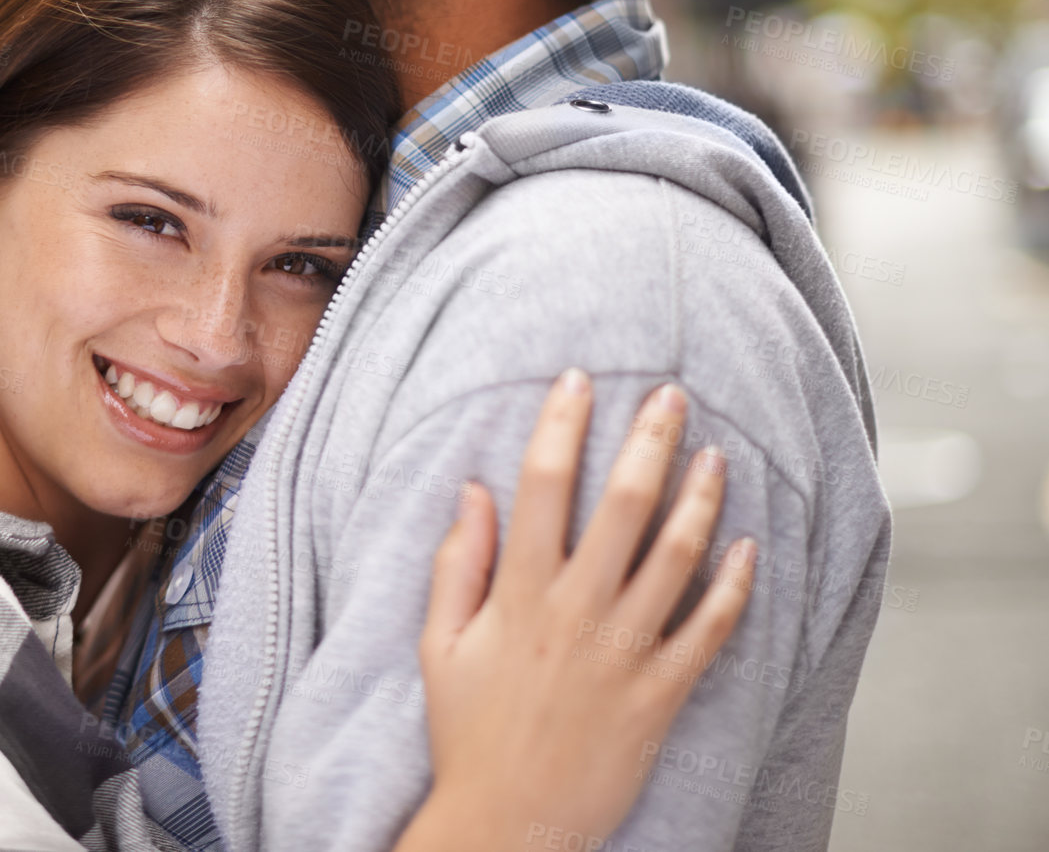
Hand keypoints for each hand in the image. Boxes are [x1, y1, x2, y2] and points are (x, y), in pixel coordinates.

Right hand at [397, 370, 756, 851]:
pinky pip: (708, 630)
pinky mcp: (661, 694)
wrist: (510, 824)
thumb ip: (457, 562)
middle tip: (668, 394)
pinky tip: (749, 546)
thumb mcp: (439, 644)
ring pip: (676, 557)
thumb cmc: (470, 733)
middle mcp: (576, 611)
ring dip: (699, 498)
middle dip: (647, 440)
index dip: (561, 425)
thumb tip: (472, 490)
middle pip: (621, 505)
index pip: (543, 486)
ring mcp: (624, 653)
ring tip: (715, 454)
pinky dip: (735, 586)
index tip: (576, 381)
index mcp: (519, 593)